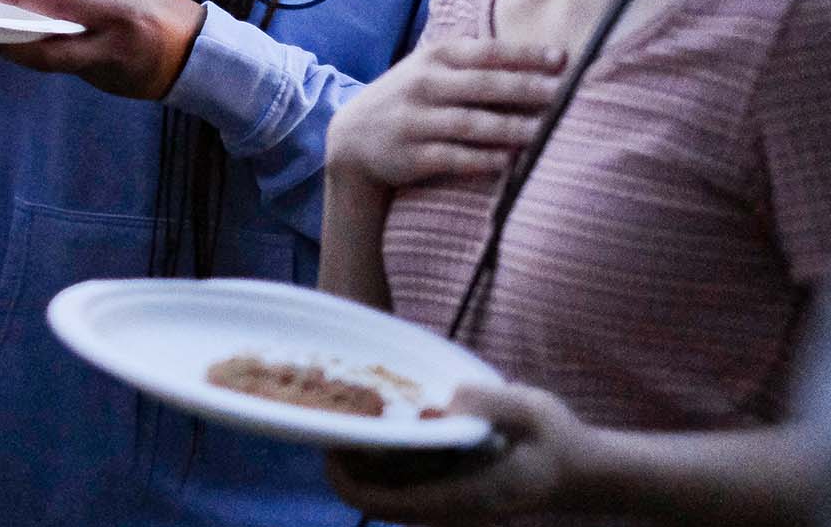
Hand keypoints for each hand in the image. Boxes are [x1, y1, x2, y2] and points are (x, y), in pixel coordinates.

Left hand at [0, 0, 206, 101]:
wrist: (205, 63)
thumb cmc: (173, 17)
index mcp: (119, 15)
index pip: (61, 5)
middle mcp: (110, 48)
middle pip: (45, 54)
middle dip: (10, 46)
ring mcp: (107, 74)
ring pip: (58, 63)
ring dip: (32, 51)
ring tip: (10, 32)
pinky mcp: (106, 87)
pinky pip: (74, 68)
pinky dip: (58, 56)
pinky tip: (47, 43)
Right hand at [327, 38, 564, 192]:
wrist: (351, 138)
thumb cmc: (407, 99)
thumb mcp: (428, 69)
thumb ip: (471, 63)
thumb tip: (538, 62)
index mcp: (433, 58)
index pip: (485, 52)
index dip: (524, 55)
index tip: (562, 59)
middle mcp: (423, 85)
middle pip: (483, 86)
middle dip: (527, 89)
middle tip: (564, 95)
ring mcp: (416, 121)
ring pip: (471, 124)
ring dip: (512, 128)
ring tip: (547, 132)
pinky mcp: (412, 155)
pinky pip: (454, 157)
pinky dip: (484, 160)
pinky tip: (511, 161)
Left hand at [327, 384, 587, 524]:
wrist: (582, 472)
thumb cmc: (556, 442)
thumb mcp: (531, 412)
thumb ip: (492, 404)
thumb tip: (449, 402)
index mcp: (461, 497)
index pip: (387, 503)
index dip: (348, 479)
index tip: (328, 445)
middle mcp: (446, 508)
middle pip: (376, 498)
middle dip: (346, 463)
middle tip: (331, 416)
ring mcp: (446, 503)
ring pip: (386, 491)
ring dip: (362, 459)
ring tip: (350, 411)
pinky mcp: (448, 492)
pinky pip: (402, 481)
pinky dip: (383, 457)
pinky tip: (382, 419)